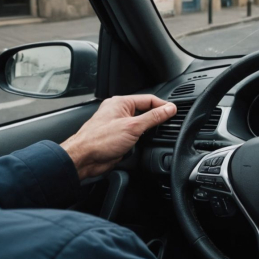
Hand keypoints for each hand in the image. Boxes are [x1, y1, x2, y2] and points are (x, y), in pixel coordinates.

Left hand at [61, 95, 176, 180]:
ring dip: (148, 130)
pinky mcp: (118, 138)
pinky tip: (144, 143)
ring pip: (141, 124)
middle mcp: (119, 112)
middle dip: (156, 117)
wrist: (83, 159)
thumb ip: (154, 117)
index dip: (163, 105)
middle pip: (145, 111)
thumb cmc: (99, 140)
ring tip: (157, 134)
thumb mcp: (133, 127)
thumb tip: (169, 109)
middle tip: (169, 123)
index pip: (149, 99)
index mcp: (121, 103)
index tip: (175, 112)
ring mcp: (118, 125)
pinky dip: (142, 139)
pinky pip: (135, 135)